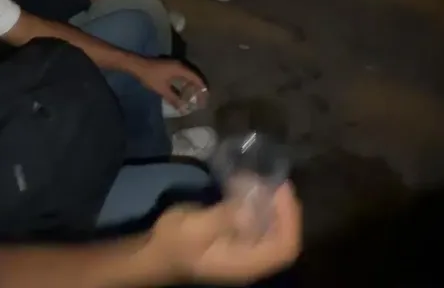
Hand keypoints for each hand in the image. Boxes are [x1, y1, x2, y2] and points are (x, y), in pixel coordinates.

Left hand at [133, 57, 205, 109]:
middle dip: (198, 88)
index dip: (202, 88)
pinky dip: (185, 83)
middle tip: (201, 99)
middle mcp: (180, 65)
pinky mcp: (170, 66)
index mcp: (181, 68)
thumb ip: (173, 99)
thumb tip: (183, 109)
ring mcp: (175, 65)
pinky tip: (183, 91)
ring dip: (191, 85)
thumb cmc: (150, 76)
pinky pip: (182, 75)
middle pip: (194, 76)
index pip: (197, 78)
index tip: (206, 98)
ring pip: (188, 76)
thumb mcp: (162, 89)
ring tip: (194, 97)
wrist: (136, 65)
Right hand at [150, 182, 302, 284]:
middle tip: (272, 180)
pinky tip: (244, 184)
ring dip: (269, 202)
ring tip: (258, 178)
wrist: (154, 252)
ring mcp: (244, 249)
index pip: (284, 248)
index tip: (280, 190)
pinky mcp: (236, 238)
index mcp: (245, 264)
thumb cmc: (173, 243)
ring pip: (271, 227)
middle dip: (282, 207)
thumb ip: (224, 218)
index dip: (289, 219)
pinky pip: (256, 221)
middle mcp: (250, 259)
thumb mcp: (194, 229)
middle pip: (282, 237)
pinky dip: (256, 203)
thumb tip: (250, 207)